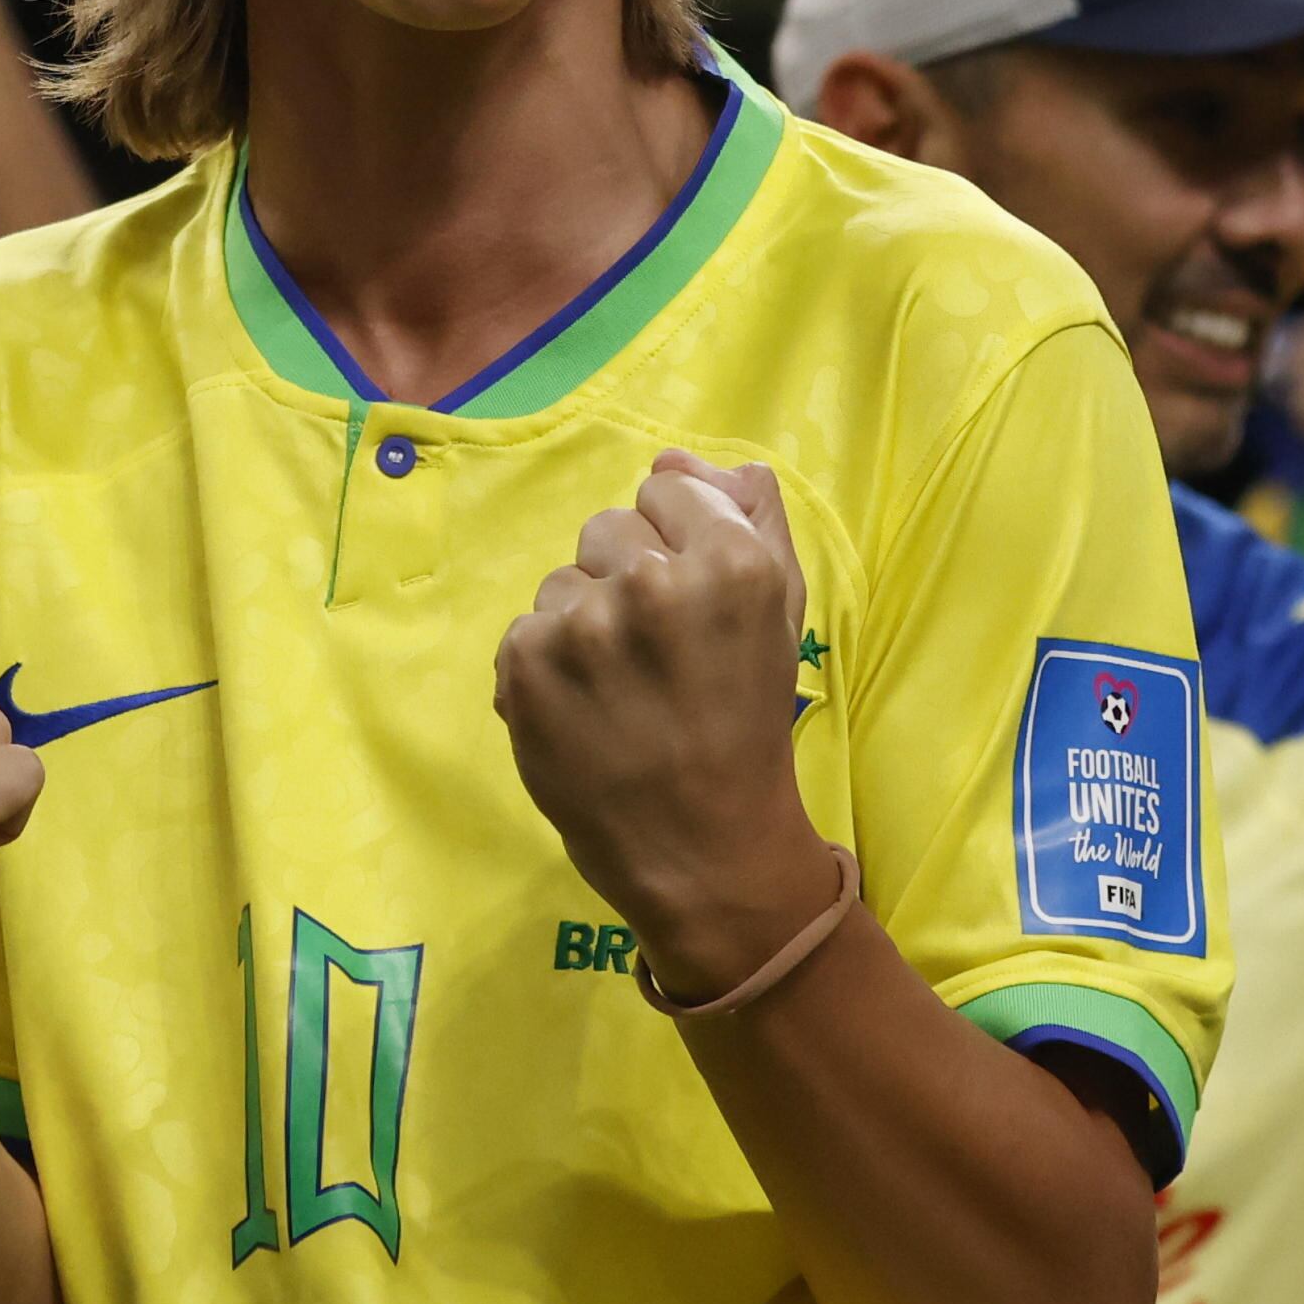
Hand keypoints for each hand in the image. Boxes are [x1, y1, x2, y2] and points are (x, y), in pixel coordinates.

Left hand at [493, 453, 829, 1000]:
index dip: (678, 544)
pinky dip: (547, 668)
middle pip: (608, 528)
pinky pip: (526, 629)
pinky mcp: (523, 666)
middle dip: (627, 577)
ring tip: (620, 691)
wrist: (704, 849)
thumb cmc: (748, 725)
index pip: (666, 488)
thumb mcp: (780, 614)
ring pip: (563, 581)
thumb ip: (747, 516)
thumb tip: (674, 455)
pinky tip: (585, 713)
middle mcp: (652, 583)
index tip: (690, 605)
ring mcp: (580, 625)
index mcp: (729, 562)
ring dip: (584, 623)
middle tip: (656, 656)